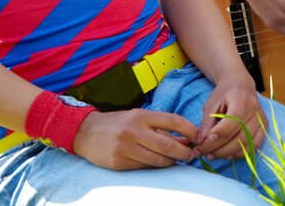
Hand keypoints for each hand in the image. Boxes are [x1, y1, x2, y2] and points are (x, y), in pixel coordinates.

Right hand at [73, 109, 198, 169]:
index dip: (190, 130)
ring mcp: (126, 148)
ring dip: (172, 162)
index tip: (198, 138)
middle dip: (185, 152)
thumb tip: (187, 140)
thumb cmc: (120, 123)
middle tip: (192, 155)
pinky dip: (155, 166)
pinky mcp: (119, 163)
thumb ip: (162, 127)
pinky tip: (158, 163)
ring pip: (158, 160)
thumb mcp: (140, 117)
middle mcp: (134, 131)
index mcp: (142, 116)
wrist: (87, 132)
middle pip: (168, 145)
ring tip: (177, 160)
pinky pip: (144, 167)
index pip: (174, 121)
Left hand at [195, 74, 267, 159]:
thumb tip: (201, 143)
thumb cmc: (224, 94)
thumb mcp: (211, 104)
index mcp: (241, 100)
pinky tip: (227, 154)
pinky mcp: (264, 127)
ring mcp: (261, 119)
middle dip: (219, 149)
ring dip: (228, 153)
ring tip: (213, 155)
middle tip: (204, 153)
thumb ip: (206, 124)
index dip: (216, 136)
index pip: (231, 122)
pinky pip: (254, 146)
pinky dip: (240, 153)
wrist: (241, 86)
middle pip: (239, 136)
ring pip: (247, 144)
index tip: (202, 145)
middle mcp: (255, 110)